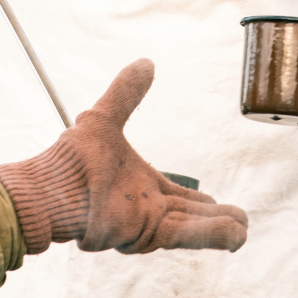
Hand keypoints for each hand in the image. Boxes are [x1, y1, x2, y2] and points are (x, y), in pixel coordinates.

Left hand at [0, 59, 249, 255]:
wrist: (54, 184)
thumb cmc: (72, 157)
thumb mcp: (105, 117)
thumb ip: (127, 92)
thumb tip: (146, 61)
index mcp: (142, 188)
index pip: (180, 199)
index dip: (202, 205)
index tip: (221, 203)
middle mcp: (147, 209)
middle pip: (191, 218)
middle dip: (217, 221)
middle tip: (243, 222)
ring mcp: (147, 225)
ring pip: (193, 229)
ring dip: (220, 230)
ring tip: (244, 231)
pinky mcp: (146, 233)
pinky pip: (185, 236)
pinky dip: (210, 235)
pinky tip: (235, 235)